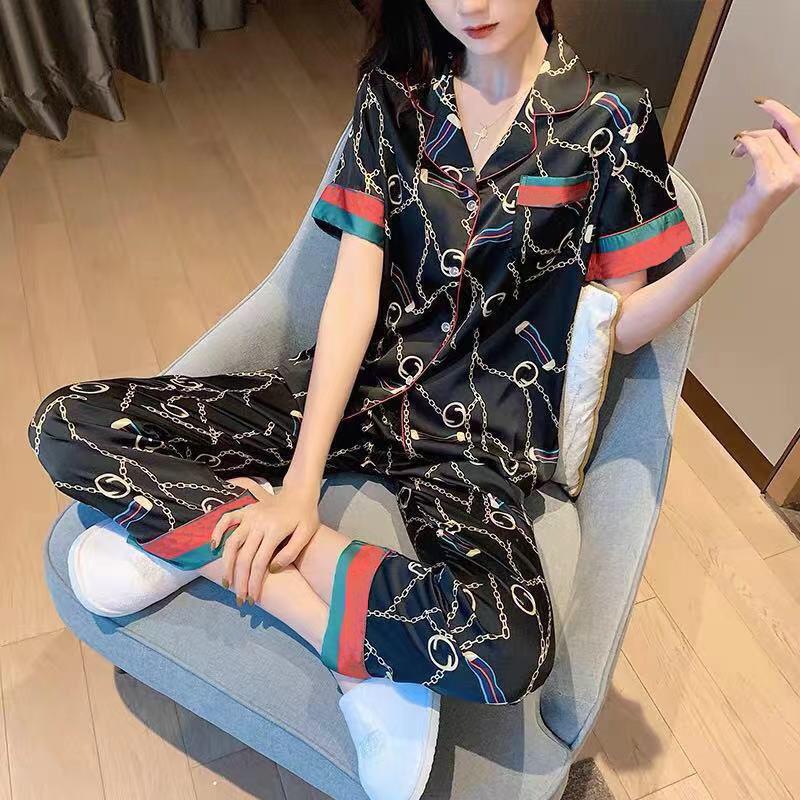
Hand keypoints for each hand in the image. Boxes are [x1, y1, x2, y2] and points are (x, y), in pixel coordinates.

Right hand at [210, 476, 320, 604]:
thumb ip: (290, 552)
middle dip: (240, 581)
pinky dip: (217, 531)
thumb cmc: (306, 516)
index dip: (254, 583)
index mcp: (275, 530)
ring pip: (232, 542)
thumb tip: (272, 570)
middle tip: (239, 599)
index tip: (252, 599)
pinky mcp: (245, 509)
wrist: (300, 492)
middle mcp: (258, 523)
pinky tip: (214, 546)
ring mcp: (250, 515)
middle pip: (244, 557)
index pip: (260, 563)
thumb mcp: (306, 534)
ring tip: (226, 582)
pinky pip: (227, 519)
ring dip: (226, 564)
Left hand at [726, 98, 799, 239]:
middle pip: (776, 133)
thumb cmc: (759, 192)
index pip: (797, 127)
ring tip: (738, 152)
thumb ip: (780, 141)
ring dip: (746, 142)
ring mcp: (787, 176)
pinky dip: (745, 145)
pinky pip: (757, 151)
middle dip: (756, 133)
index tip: (764, 103)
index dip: (780, 111)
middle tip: (742, 137)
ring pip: (765, 141)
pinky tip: (737, 150)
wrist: (748, 218)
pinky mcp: (770, 182)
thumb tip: (778, 118)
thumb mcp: (774, 162)